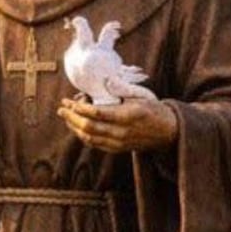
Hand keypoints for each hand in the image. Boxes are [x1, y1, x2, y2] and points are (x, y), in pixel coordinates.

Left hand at [56, 98, 177, 152]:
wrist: (169, 132)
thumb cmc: (153, 109)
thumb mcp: (139, 95)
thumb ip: (120, 90)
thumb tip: (101, 83)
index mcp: (128, 115)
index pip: (96, 113)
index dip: (80, 108)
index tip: (70, 101)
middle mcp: (122, 132)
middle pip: (89, 127)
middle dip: (72, 117)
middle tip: (62, 108)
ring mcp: (119, 143)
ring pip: (89, 137)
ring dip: (74, 126)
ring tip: (65, 116)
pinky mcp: (118, 149)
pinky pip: (95, 144)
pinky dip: (83, 135)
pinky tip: (76, 126)